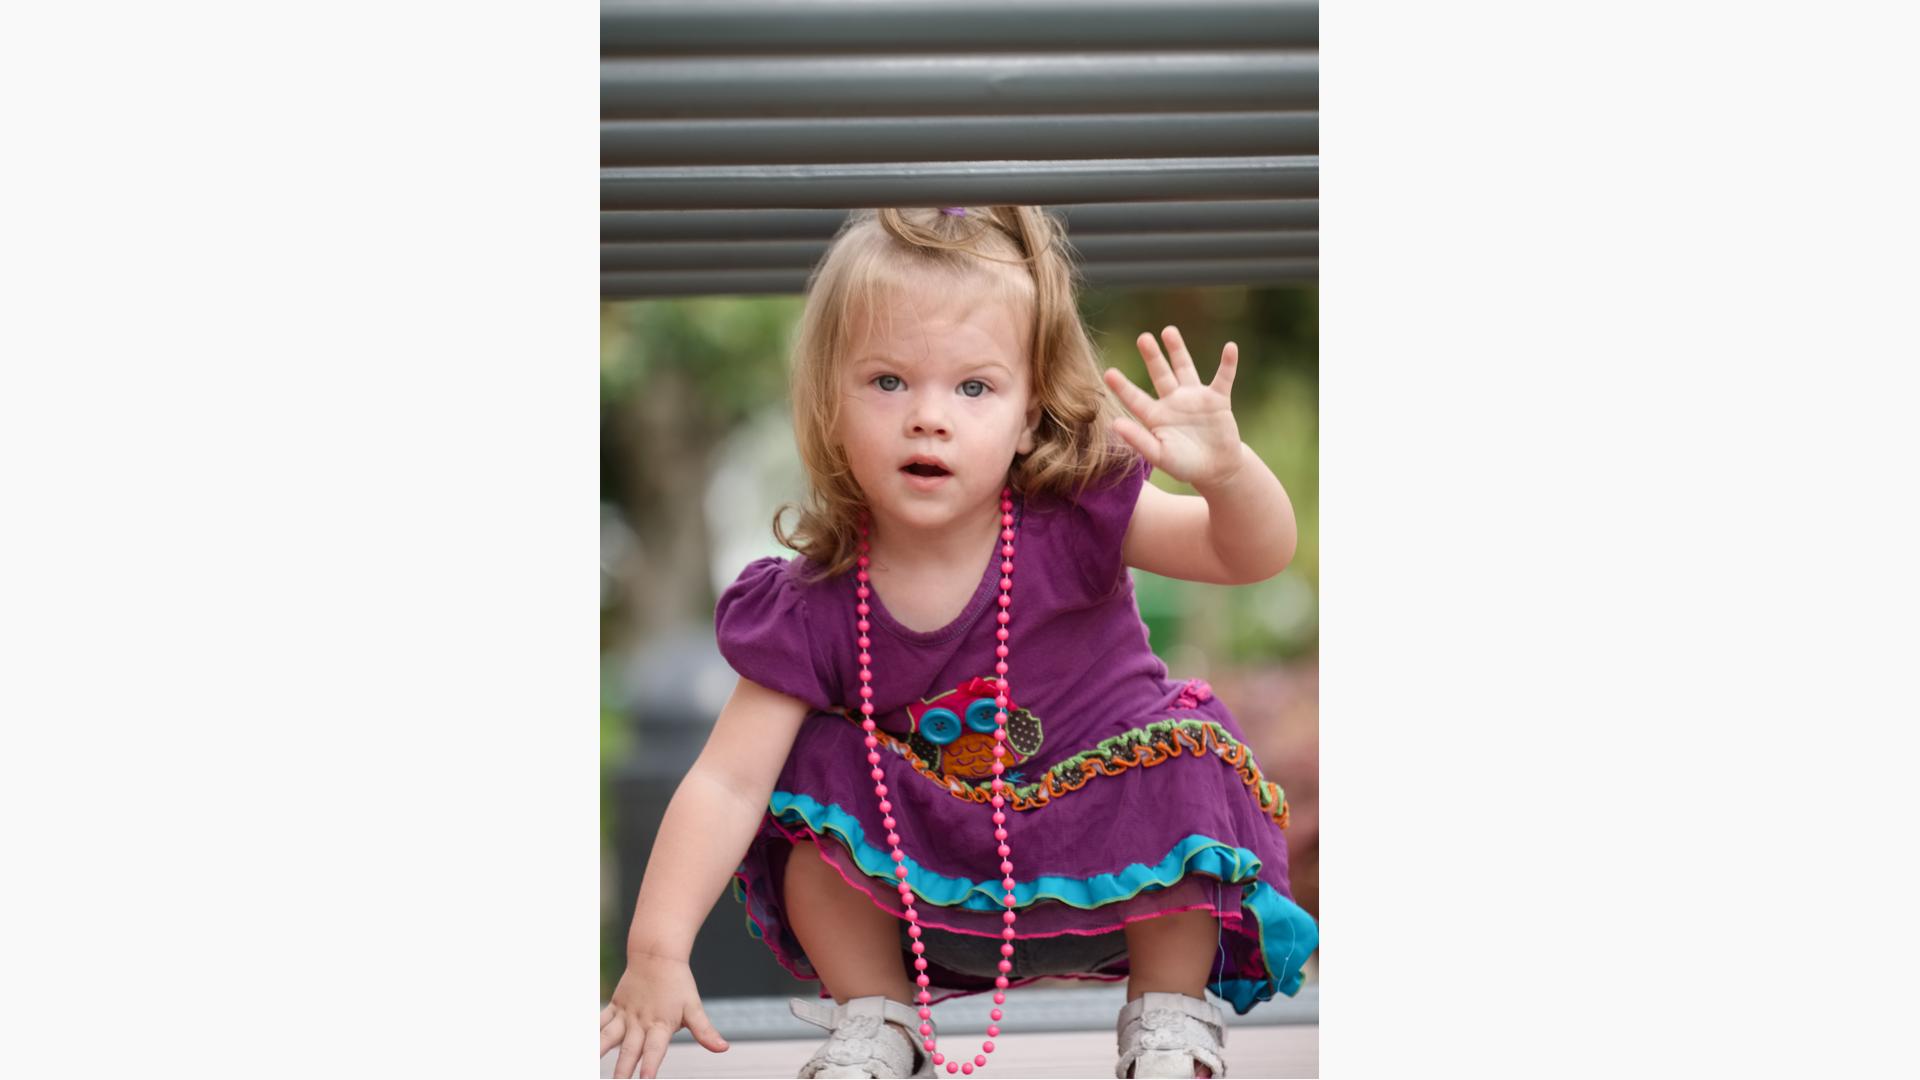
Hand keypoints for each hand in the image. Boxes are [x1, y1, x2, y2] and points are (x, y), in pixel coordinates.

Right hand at [600, 954, 729, 1078]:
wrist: (657, 956)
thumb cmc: (678, 985)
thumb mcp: (693, 1007)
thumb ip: (704, 1031)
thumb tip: (723, 1048)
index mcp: (660, 1025)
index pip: (655, 1048)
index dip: (650, 1063)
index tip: (645, 1078)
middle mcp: (640, 1022)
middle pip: (630, 1049)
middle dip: (622, 1068)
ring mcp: (625, 1015)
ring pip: (608, 1035)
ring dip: (597, 1050)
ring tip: (587, 1062)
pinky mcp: (614, 1008)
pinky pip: (598, 1021)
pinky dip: (588, 1032)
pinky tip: (579, 1044)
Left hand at [1103, 326, 1244, 489]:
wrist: (1217, 469)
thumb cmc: (1185, 465)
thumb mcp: (1160, 455)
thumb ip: (1139, 440)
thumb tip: (1114, 424)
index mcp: (1155, 416)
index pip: (1135, 398)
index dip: (1122, 387)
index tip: (1109, 373)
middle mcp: (1173, 402)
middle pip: (1160, 374)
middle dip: (1152, 356)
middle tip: (1143, 338)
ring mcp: (1195, 398)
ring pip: (1185, 368)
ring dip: (1178, 350)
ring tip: (1168, 331)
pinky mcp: (1218, 400)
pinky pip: (1223, 378)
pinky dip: (1228, 364)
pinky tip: (1230, 347)